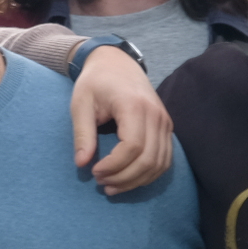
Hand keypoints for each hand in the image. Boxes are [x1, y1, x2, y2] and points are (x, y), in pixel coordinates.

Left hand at [73, 45, 172, 195]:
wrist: (117, 63)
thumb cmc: (96, 81)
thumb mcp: (81, 103)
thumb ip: (82, 133)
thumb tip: (82, 164)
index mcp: (134, 105)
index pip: (133, 146)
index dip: (114, 166)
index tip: (94, 171)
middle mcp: (156, 114)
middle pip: (148, 159)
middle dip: (124, 178)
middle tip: (101, 183)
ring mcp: (165, 121)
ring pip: (159, 163)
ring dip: (136, 181)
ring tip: (112, 185)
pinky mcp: (167, 127)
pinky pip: (165, 159)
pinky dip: (149, 174)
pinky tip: (129, 179)